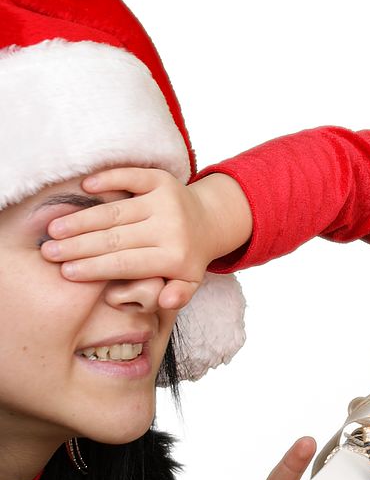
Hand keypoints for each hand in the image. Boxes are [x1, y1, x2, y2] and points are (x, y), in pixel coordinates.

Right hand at [41, 168, 251, 308]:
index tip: (66, 272)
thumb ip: (178, 295)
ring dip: (82, 219)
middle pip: (116, 238)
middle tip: (49, 252)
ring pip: (116, 211)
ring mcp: (167, 201)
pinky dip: (109, 179)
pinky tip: (84, 186)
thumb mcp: (189, 283)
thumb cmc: (187, 257)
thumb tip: (164, 302)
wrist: (210, 221)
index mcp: (175, 257)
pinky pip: (132, 177)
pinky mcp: (163, 179)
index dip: (95, 268)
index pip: (127, 264)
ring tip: (53, 229)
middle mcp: (172, 227)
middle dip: (79, 246)